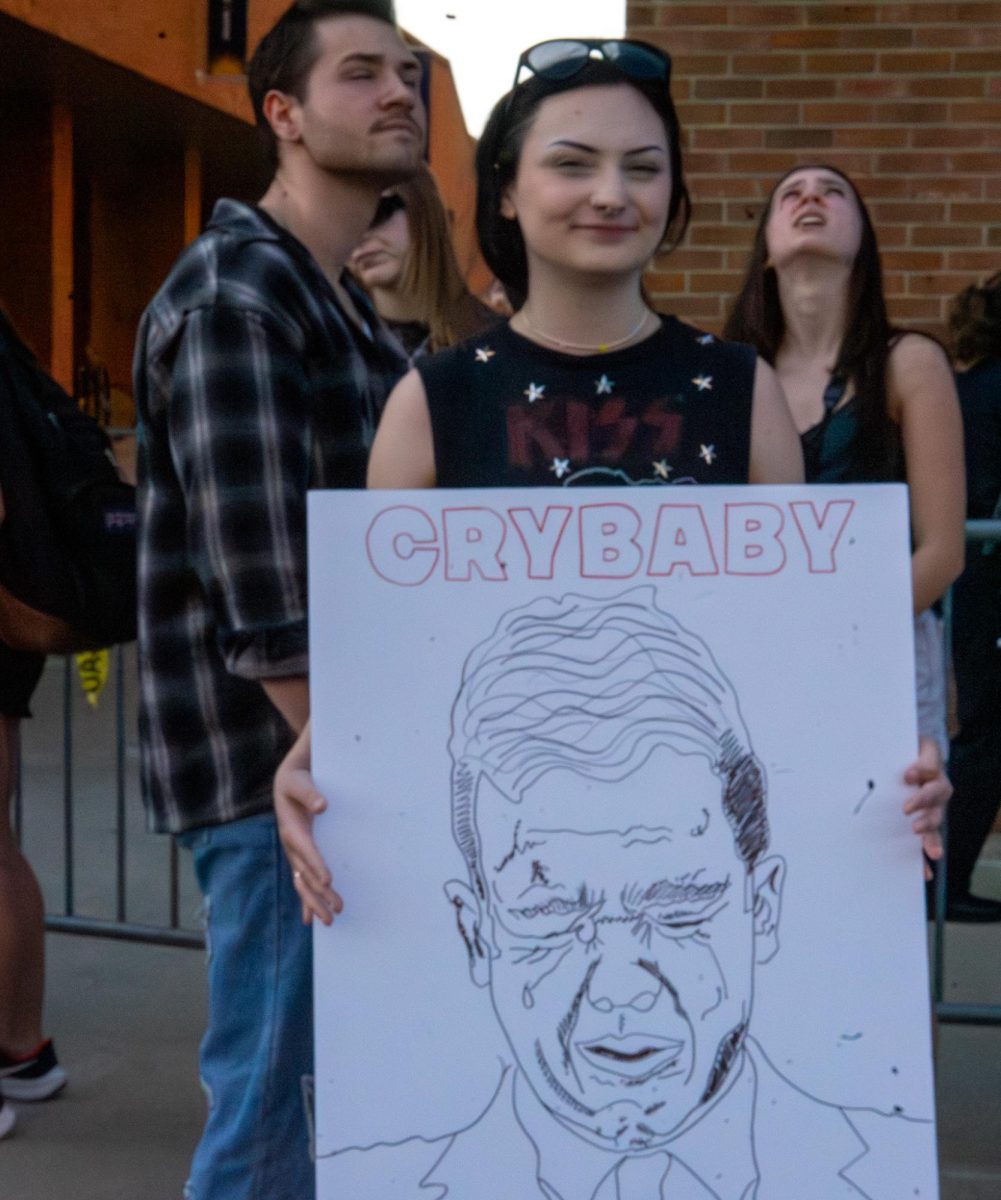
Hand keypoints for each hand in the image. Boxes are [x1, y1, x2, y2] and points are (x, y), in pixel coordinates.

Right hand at [273, 723, 342, 924]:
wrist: (286, 782)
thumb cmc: (296, 781)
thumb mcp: (300, 781)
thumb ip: (310, 793)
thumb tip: (322, 805)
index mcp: (291, 828)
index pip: (306, 851)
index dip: (316, 866)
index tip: (327, 881)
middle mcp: (290, 845)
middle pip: (303, 875)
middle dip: (318, 895)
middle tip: (335, 911)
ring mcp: (293, 853)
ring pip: (302, 883)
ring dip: (315, 902)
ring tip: (331, 919)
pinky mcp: (299, 855)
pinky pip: (302, 880)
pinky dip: (306, 899)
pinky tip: (311, 919)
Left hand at [902, 735, 950, 880]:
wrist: (902, 754)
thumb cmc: (909, 750)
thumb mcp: (918, 745)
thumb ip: (923, 758)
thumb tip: (913, 774)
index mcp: (934, 776)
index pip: (934, 780)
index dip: (925, 781)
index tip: (909, 777)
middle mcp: (934, 796)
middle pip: (936, 809)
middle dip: (927, 816)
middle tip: (913, 821)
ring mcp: (927, 811)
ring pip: (933, 827)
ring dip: (931, 839)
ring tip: (932, 852)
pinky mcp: (918, 824)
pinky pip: (924, 843)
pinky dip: (924, 860)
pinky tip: (924, 873)